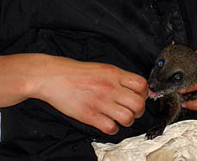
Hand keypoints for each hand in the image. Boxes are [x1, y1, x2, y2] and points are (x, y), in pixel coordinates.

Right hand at [31, 55, 147, 134]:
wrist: (52, 77)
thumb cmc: (74, 71)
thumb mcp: (100, 67)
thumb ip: (116, 77)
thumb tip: (132, 87)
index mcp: (113, 73)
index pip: (142, 85)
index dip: (144, 93)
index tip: (139, 96)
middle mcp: (110, 87)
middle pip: (138, 104)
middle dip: (138, 110)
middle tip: (130, 110)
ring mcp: (100, 102)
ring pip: (128, 118)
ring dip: (126, 121)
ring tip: (118, 117)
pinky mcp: (89, 115)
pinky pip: (111, 128)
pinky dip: (112, 128)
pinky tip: (106, 122)